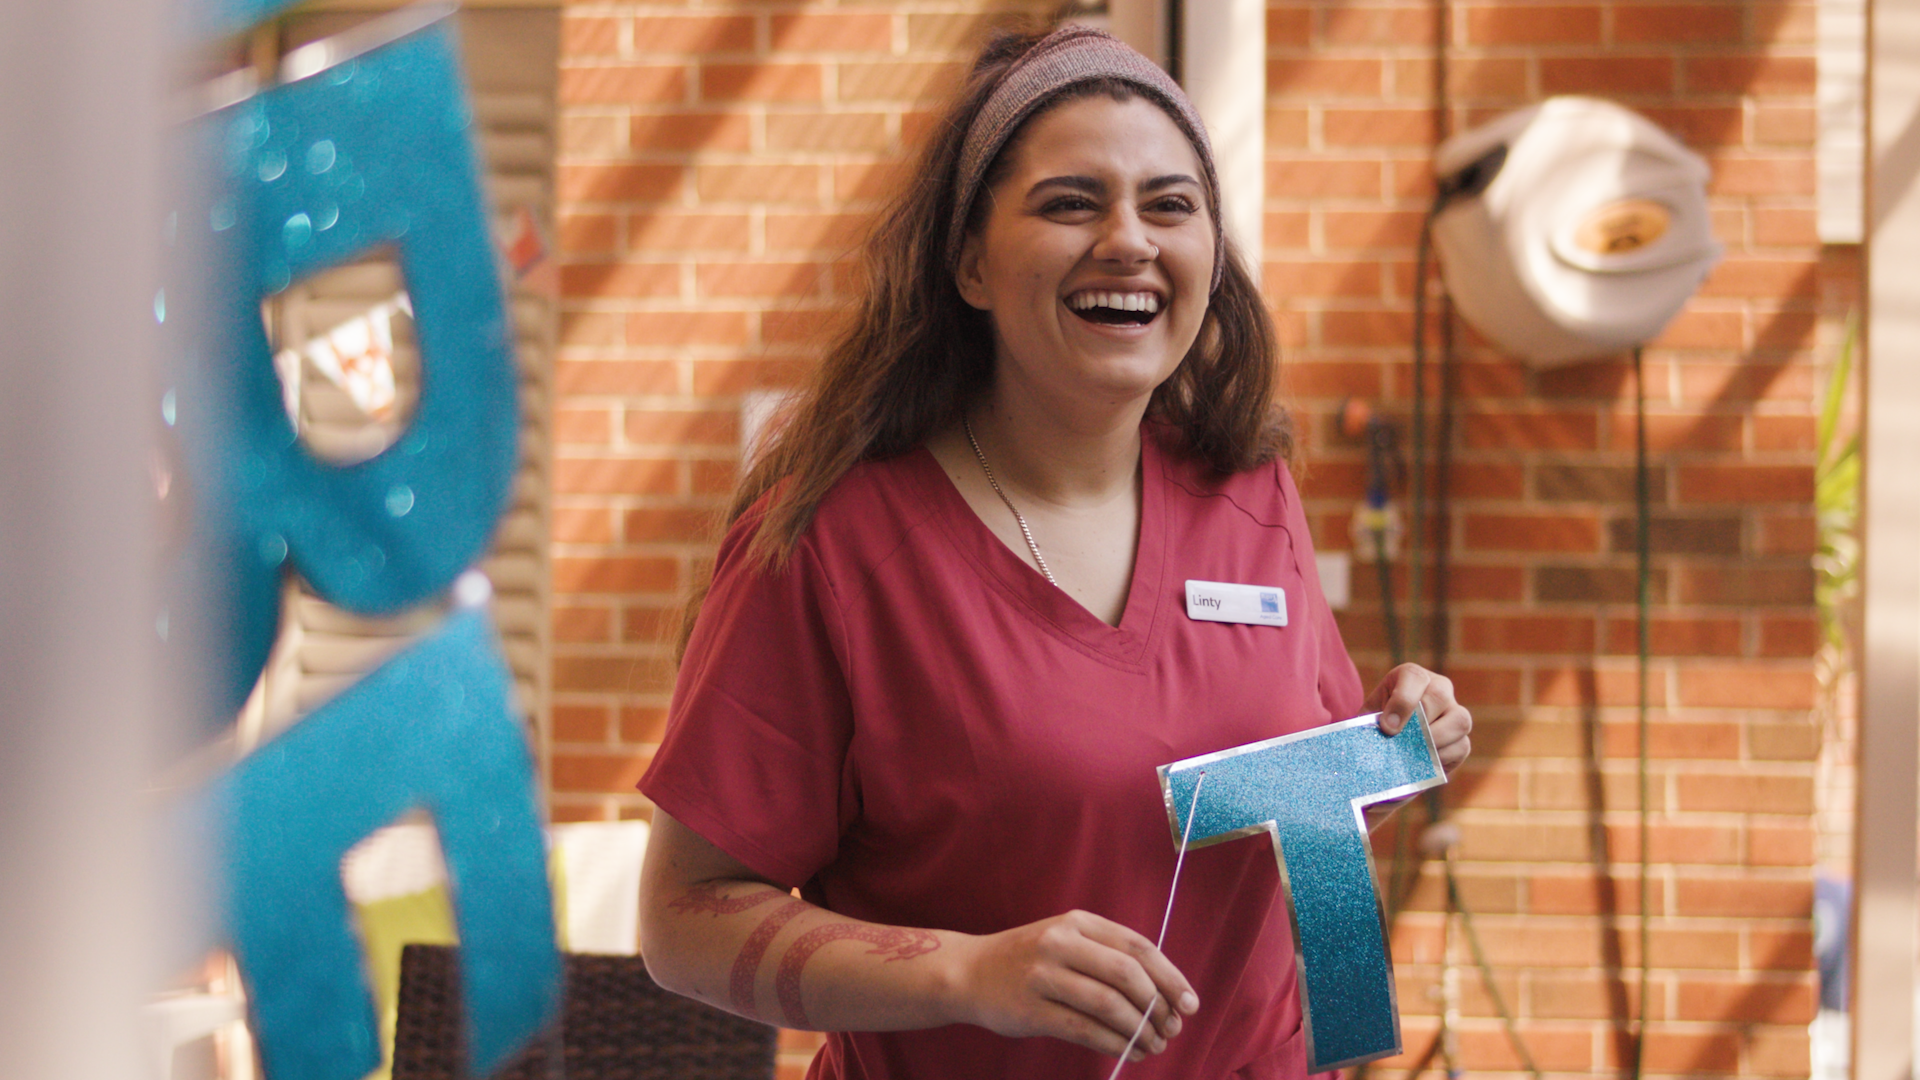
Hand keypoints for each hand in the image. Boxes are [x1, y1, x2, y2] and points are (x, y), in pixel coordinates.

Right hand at [948, 909, 1198, 1061]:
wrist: (969, 972)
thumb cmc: (1029, 960)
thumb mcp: (1067, 941)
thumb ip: (1107, 957)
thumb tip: (1164, 994)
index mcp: (1079, 923)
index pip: (1137, 946)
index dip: (1170, 977)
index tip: (1190, 1004)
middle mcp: (1062, 942)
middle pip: (1127, 973)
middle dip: (1158, 1006)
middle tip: (1171, 1030)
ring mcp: (1044, 975)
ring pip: (1108, 1004)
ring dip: (1139, 1030)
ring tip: (1152, 1046)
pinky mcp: (1031, 1009)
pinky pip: (1084, 1029)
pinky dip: (1114, 1044)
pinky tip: (1128, 1052)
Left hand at [1366, 663, 1471, 773]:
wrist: (1390, 744)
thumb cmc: (1377, 725)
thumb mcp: (1368, 718)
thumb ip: (1370, 722)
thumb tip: (1377, 736)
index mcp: (1412, 677)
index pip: (1414, 677)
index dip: (1402, 702)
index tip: (1388, 727)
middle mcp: (1439, 688)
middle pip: (1438, 696)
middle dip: (1419, 722)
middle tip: (1402, 742)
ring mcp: (1455, 712)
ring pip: (1460, 720)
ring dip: (1435, 740)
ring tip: (1414, 753)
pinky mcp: (1463, 739)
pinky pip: (1462, 746)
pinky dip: (1442, 757)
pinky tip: (1424, 763)